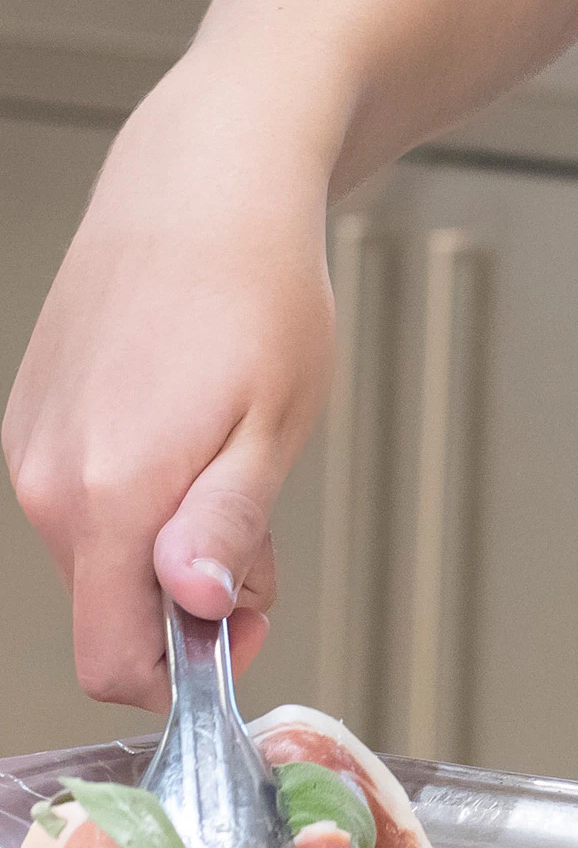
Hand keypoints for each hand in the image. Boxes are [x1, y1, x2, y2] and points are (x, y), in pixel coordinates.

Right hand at [4, 84, 338, 709]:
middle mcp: (47, 482)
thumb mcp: (276, 419)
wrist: (204, 178)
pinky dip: (136, 485)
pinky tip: (184, 416)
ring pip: (98, 547)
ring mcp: (31, 445)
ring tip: (229, 447)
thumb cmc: (258, 287)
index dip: (184, 668)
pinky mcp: (32, 412)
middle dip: (187, 595)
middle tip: (261, 526)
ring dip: (165, 534)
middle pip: (111, 605)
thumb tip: (194, 612)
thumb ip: (228, 529)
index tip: (245, 625)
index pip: (112, 660)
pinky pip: (80, 490)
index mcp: (110, 496)